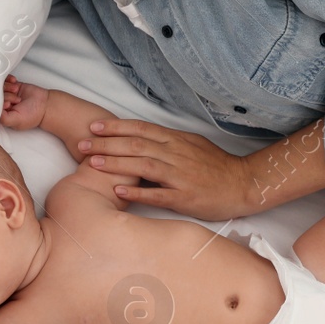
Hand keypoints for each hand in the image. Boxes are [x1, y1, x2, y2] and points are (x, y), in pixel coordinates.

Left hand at [0, 74, 48, 130]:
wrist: (45, 105)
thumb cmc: (33, 116)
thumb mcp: (16, 121)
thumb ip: (3, 119)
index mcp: (2, 114)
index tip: (8, 105)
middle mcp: (4, 104)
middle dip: (6, 96)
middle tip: (16, 100)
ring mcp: (8, 94)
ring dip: (8, 87)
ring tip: (16, 90)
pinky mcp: (13, 86)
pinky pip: (5, 80)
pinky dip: (8, 79)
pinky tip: (14, 82)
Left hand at [77, 118, 253, 219]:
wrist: (243, 184)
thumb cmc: (215, 166)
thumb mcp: (191, 145)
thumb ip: (166, 141)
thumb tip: (140, 137)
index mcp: (175, 140)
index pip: (140, 128)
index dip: (115, 127)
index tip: (93, 127)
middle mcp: (175, 153)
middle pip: (135, 144)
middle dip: (105, 144)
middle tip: (81, 144)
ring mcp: (180, 175)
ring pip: (142, 165)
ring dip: (115, 164)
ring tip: (91, 164)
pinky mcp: (184, 196)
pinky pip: (158, 193)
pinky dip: (137, 192)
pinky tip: (118, 190)